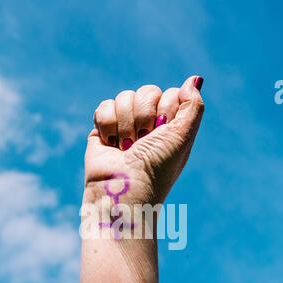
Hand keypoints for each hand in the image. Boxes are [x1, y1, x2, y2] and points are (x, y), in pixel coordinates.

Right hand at [84, 76, 203, 206]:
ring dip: (126, 125)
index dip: (167, 109)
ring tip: (126, 148)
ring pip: (124, 97)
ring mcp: (125, 126)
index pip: (171, 93)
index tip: (163, 131)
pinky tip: (111, 145)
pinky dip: (107, 126)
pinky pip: (104, 107)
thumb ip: (193, 106)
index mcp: (171, 126)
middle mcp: (149, 125)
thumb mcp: (182, 136)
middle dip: (144, 116)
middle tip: (143, 141)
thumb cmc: (157, 168)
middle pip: (147, 91)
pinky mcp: (102, 130)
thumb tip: (194, 79)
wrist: (123, 190)